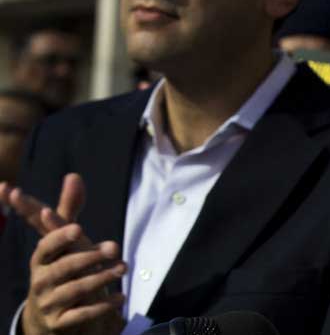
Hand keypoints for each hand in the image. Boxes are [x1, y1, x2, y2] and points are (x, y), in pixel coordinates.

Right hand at [2, 176, 126, 334]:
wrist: (52, 312)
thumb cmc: (62, 267)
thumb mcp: (64, 240)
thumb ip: (68, 210)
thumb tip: (73, 175)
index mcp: (41, 258)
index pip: (47, 245)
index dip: (60, 237)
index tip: (77, 228)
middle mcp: (40, 280)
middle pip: (64, 267)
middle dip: (89, 257)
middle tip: (114, 248)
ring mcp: (49, 302)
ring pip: (74, 289)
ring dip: (101, 278)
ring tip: (123, 269)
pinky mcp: (60, 321)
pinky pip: (81, 314)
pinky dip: (102, 306)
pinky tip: (121, 298)